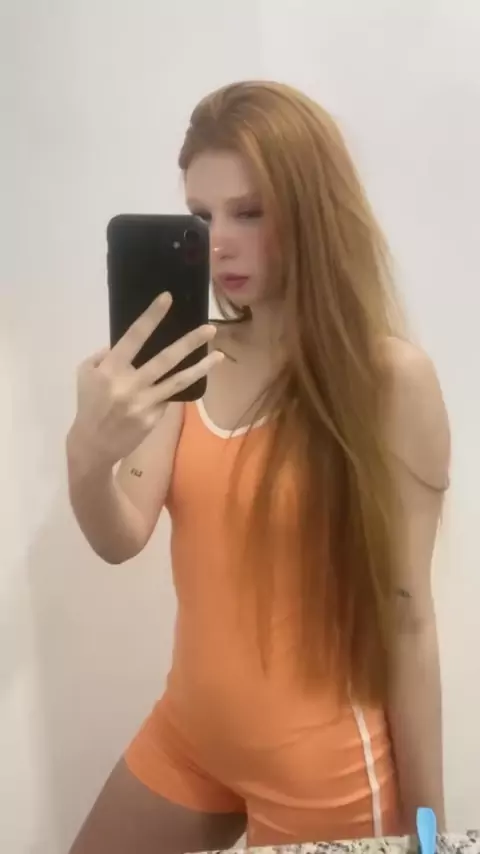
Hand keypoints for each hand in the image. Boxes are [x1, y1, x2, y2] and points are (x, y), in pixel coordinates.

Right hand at [68, 292, 220, 470]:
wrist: (93, 445)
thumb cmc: (90, 404)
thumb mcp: (86, 375)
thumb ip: (104, 356)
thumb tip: (125, 343)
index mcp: (110, 369)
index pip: (133, 337)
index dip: (151, 317)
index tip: (167, 298)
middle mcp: (130, 384)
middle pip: (165, 359)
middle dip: (189, 342)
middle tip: (210, 329)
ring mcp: (144, 403)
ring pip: (178, 381)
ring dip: (201, 367)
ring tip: (220, 356)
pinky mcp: (154, 418)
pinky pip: (170, 397)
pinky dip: (178, 388)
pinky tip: (188, 380)